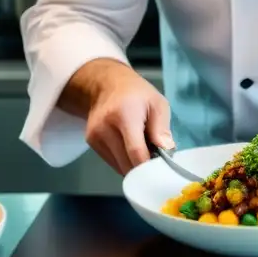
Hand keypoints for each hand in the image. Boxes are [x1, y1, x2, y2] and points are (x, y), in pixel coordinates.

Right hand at [81, 61, 174, 175]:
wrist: (106, 85)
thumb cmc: (137, 94)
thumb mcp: (157, 104)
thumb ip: (161, 128)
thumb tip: (166, 151)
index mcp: (125, 115)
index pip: (135, 151)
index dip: (149, 166)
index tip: (161, 171)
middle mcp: (105, 128)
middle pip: (127, 163)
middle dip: (144, 167)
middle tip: (156, 159)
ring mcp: (95, 136)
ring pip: (119, 166)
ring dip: (134, 165)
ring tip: (143, 149)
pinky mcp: (91, 143)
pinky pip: (112, 162)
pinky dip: (124, 161)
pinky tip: (130, 148)